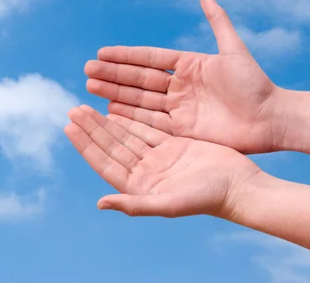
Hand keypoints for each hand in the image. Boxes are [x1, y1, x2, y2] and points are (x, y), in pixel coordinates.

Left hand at [64, 104, 261, 217]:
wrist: (240, 187)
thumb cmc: (208, 199)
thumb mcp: (169, 203)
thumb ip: (135, 204)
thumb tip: (100, 203)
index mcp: (140, 186)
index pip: (105, 162)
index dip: (86, 145)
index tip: (69, 128)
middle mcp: (146, 171)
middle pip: (112, 145)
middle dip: (92, 128)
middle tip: (73, 109)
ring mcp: (159, 157)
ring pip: (127, 135)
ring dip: (107, 121)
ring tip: (87, 107)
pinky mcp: (174, 145)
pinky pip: (146, 128)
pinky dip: (131, 119)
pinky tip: (116, 109)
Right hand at [84, 0, 283, 154]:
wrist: (271, 119)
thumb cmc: (255, 84)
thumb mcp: (233, 49)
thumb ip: (217, 20)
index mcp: (188, 65)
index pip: (149, 58)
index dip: (125, 56)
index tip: (101, 53)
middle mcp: (179, 86)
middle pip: (139, 79)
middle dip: (112, 75)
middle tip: (86, 70)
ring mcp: (178, 108)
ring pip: (139, 100)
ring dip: (114, 94)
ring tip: (90, 88)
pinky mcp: (181, 130)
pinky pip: (151, 122)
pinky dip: (130, 117)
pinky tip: (110, 111)